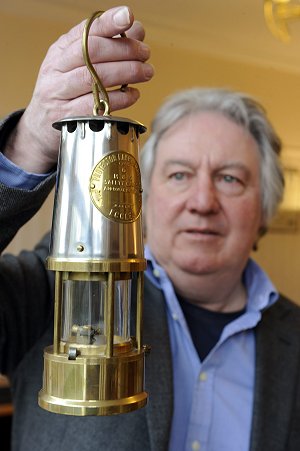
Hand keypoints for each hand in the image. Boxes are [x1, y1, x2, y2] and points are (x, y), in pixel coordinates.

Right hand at [4, 6, 152, 173]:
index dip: (108, 23)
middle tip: (145, 53)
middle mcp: (56, 70)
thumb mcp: (75, 64)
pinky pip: (98, 105)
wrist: (40, 126)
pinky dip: (121, 99)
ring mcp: (60, 95)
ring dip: (126, 73)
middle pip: (92, 53)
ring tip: (146, 72)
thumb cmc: (65, 91)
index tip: (128, 17)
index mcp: (59, 51)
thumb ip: (103, 46)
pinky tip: (133, 94)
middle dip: (124, 50)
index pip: (84, 32)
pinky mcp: (69, 118)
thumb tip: (136, 30)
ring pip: (95, 78)